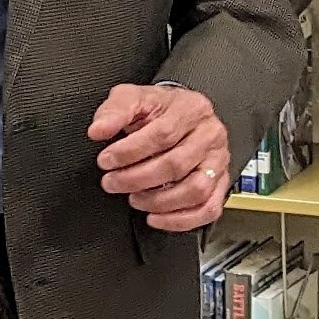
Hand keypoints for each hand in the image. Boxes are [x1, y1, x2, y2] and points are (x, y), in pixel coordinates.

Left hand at [88, 83, 229, 232]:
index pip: (162, 134)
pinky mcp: (220, 183)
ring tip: (134, 199)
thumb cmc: (159, 110)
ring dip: (159, 202)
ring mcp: (218, 161)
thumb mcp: (133, 98)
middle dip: (137, 179)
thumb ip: (114, 111)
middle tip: (112, 182)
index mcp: (191, 109)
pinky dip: (180, 220)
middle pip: (176, 165)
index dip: (130, 151)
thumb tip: (99, 129)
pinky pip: (208, 209)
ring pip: (195, 190)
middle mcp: (210, 135)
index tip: (106, 160)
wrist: (182, 115)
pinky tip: (156, 218)